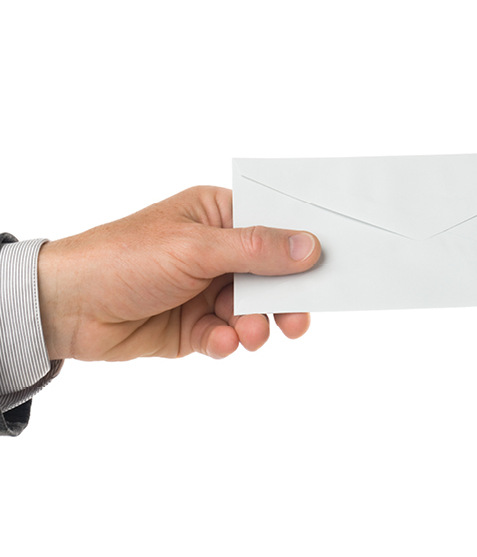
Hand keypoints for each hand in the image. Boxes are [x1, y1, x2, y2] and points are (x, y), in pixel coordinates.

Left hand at [37, 186, 320, 360]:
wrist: (66, 308)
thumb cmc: (123, 258)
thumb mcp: (195, 248)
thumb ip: (257, 249)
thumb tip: (311, 246)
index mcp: (218, 215)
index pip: (274, 225)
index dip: (302, 246)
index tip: (329, 266)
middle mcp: (218, 251)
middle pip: (273, 274)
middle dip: (284, 299)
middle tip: (297, 320)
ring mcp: (208, 289)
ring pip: (256, 309)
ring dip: (256, 324)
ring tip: (248, 334)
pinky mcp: (197, 325)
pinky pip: (230, 335)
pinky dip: (228, 341)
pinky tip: (218, 341)